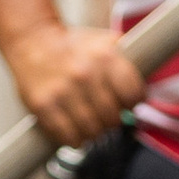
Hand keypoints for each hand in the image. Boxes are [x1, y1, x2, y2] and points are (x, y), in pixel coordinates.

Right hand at [3, 20, 142, 143]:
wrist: (33, 40)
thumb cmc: (74, 46)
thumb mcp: (103, 42)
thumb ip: (125, 61)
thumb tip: (146, 89)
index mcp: (104, 55)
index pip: (133, 94)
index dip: (133, 102)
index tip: (127, 102)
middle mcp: (84, 74)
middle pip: (113, 119)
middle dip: (112, 120)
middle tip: (106, 114)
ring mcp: (62, 92)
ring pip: (92, 133)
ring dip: (94, 132)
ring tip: (89, 121)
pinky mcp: (44, 107)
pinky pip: (69, 139)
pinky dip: (75, 139)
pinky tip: (74, 128)